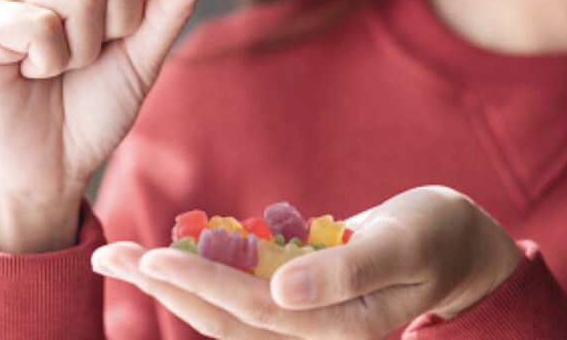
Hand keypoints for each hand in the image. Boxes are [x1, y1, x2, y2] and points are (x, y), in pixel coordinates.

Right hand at [0, 0, 222, 252]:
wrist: (50, 165)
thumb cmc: (94, 110)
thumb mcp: (146, 55)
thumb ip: (173, 2)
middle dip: (123, 19)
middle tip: (95, 56)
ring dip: (84, 50)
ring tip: (60, 71)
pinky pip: (39, 24)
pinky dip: (47, 63)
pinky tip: (29, 75)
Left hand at [92, 186, 522, 338]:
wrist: (457, 245)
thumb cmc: (440, 236)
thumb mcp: (405, 246)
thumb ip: (347, 272)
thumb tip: (282, 292)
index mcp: (340, 328)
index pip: (254, 311)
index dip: (201, 284)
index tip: (153, 257)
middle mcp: (314, 330)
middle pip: (223, 317)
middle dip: (164, 288)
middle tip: (109, 255)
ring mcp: (304, 315)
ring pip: (224, 306)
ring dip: (172, 281)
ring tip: (121, 254)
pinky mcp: (298, 294)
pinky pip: (242, 287)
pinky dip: (204, 269)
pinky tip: (171, 249)